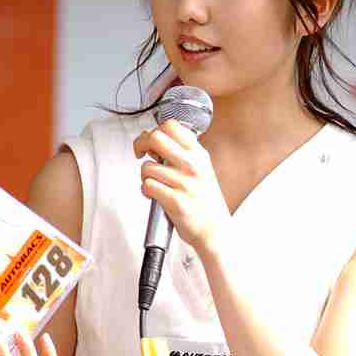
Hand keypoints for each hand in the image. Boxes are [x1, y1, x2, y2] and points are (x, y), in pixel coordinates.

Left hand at [134, 119, 231, 255]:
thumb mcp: (202, 168)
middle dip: (140, 144)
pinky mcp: (175, 201)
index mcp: (199, 154)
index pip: (170, 126)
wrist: (215, 229)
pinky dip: (145, 191)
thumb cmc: (205, 201)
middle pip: (155, 138)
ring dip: (145, 175)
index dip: (154, 130)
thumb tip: (152, 140)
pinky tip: (155, 195)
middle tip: (141, 154)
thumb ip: (181, 153)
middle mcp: (192, 165)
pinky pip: (147, 186)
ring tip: (155, 183)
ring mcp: (184, 183)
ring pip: (147, 166)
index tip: (150, 142)